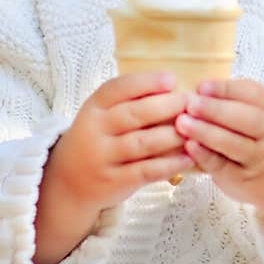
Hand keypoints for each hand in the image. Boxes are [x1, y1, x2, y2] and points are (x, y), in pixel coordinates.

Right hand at [51, 71, 192, 214]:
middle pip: (133, 114)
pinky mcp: (114, 181)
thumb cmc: (98, 140)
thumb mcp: (102, 116)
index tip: (172, 80)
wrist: (69, 183)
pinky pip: (146, 171)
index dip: (146, 82)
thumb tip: (174, 90)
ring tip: (194, 130)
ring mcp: (103, 157)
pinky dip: (169, 164)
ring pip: (142, 143)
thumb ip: (130, 103)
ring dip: (171, 136)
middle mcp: (94, 131)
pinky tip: (188, 158)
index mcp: (93, 108)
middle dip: (165, 106)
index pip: (118, 88)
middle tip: (190, 104)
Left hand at [174, 77, 263, 234]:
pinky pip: (224, 166)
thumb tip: (190, 91)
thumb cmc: (251, 135)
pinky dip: (206, 156)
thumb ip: (226, 101)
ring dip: (207, 133)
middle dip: (216, 110)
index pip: (253, 94)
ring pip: (235, 144)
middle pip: (248, 119)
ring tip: (183, 123)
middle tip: (190, 104)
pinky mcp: (241, 177)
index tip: (201, 86)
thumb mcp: (250, 113)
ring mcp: (255, 156)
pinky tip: (189, 146)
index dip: (226, 89)